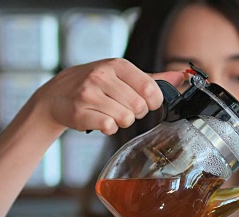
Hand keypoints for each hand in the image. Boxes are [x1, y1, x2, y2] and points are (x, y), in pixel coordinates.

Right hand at [31, 58, 185, 134]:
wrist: (57, 95)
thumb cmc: (93, 84)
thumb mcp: (121, 75)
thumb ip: (152, 78)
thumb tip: (181, 77)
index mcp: (117, 65)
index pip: (150, 89)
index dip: (152, 102)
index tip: (145, 103)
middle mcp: (102, 76)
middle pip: (139, 107)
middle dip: (135, 114)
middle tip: (124, 109)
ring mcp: (89, 94)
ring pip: (124, 119)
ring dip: (121, 122)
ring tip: (110, 114)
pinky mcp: (80, 112)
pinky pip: (108, 127)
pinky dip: (108, 128)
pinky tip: (100, 120)